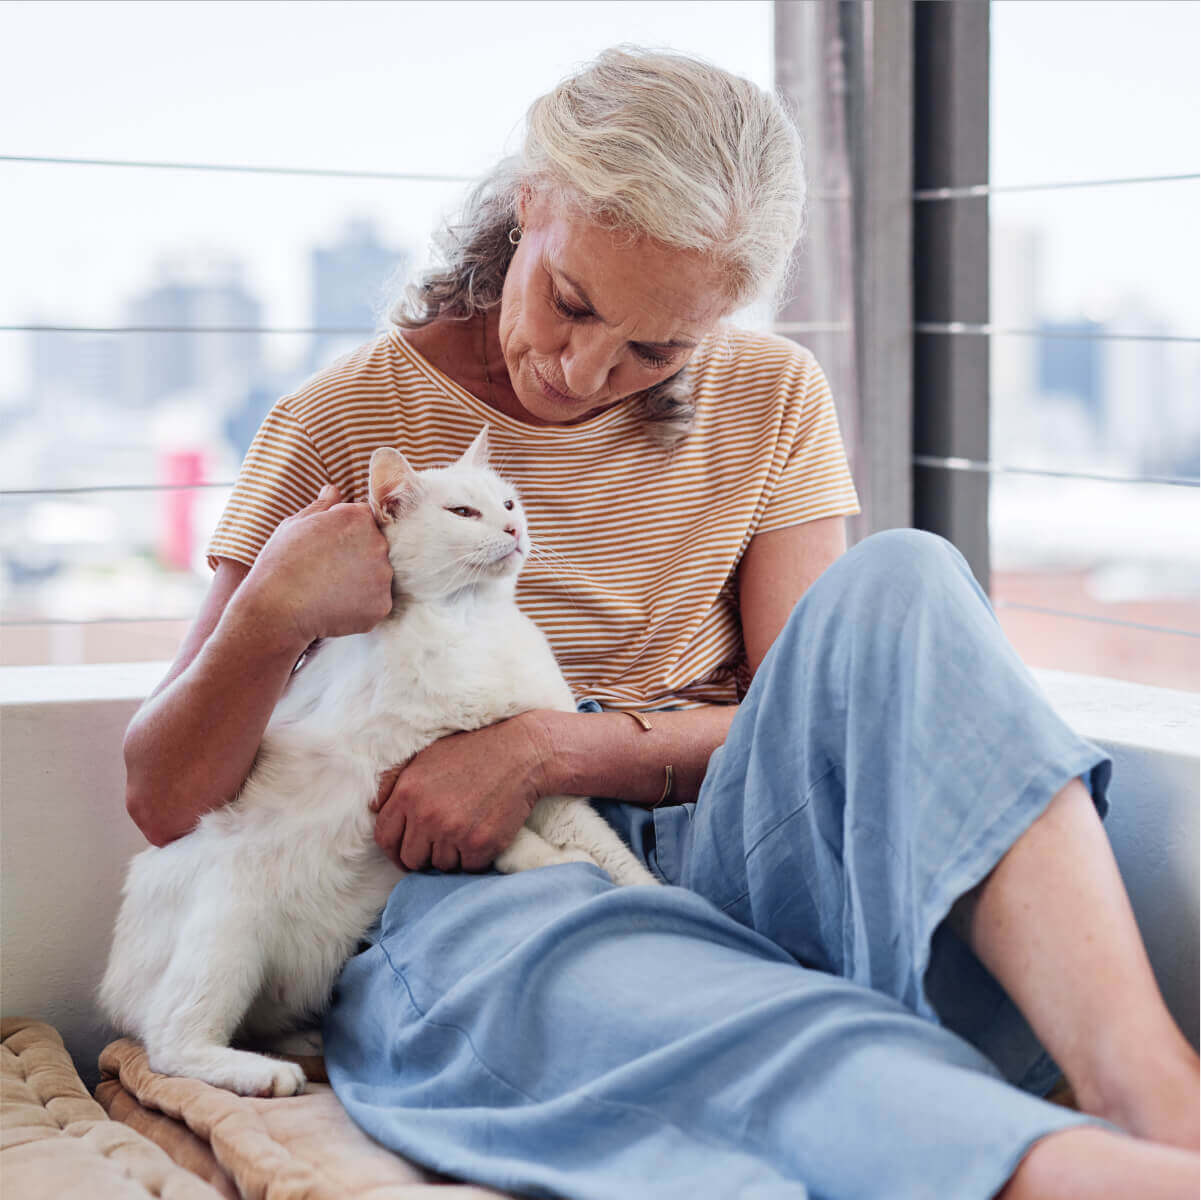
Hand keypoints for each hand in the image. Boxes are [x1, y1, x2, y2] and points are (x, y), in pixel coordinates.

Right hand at [236, 485, 393, 647]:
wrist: (276, 609)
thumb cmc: (280, 562)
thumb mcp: (295, 525)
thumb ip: (321, 506)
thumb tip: (334, 490)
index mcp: (358, 518)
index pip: (363, 520)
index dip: (343, 534)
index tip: (325, 548)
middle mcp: (378, 544)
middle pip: (375, 547)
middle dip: (355, 557)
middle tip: (325, 571)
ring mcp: (383, 577)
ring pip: (376, 576)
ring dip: (360, 582)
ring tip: (329, 590)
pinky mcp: (381, 606)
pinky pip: (375, 603)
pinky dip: (360, 607)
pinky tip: (335, 607)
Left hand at [372, 713, 552, 871]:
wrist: (521, 752)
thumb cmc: (472, 751)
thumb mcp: (425, 756)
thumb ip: (394, 782)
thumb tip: (372, 808)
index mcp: (407, 793)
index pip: (384, 838)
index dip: (394, 848)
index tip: (407, 850)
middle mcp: (426, 815)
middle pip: (411, 859)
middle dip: (424, 854)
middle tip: (441, 840)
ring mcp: (453, 832)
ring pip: (440, 866)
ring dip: (452, 855)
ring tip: (466, 830)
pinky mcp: (480, 844)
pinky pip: (468, 868)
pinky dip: (475, 858)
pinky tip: (482, 834)